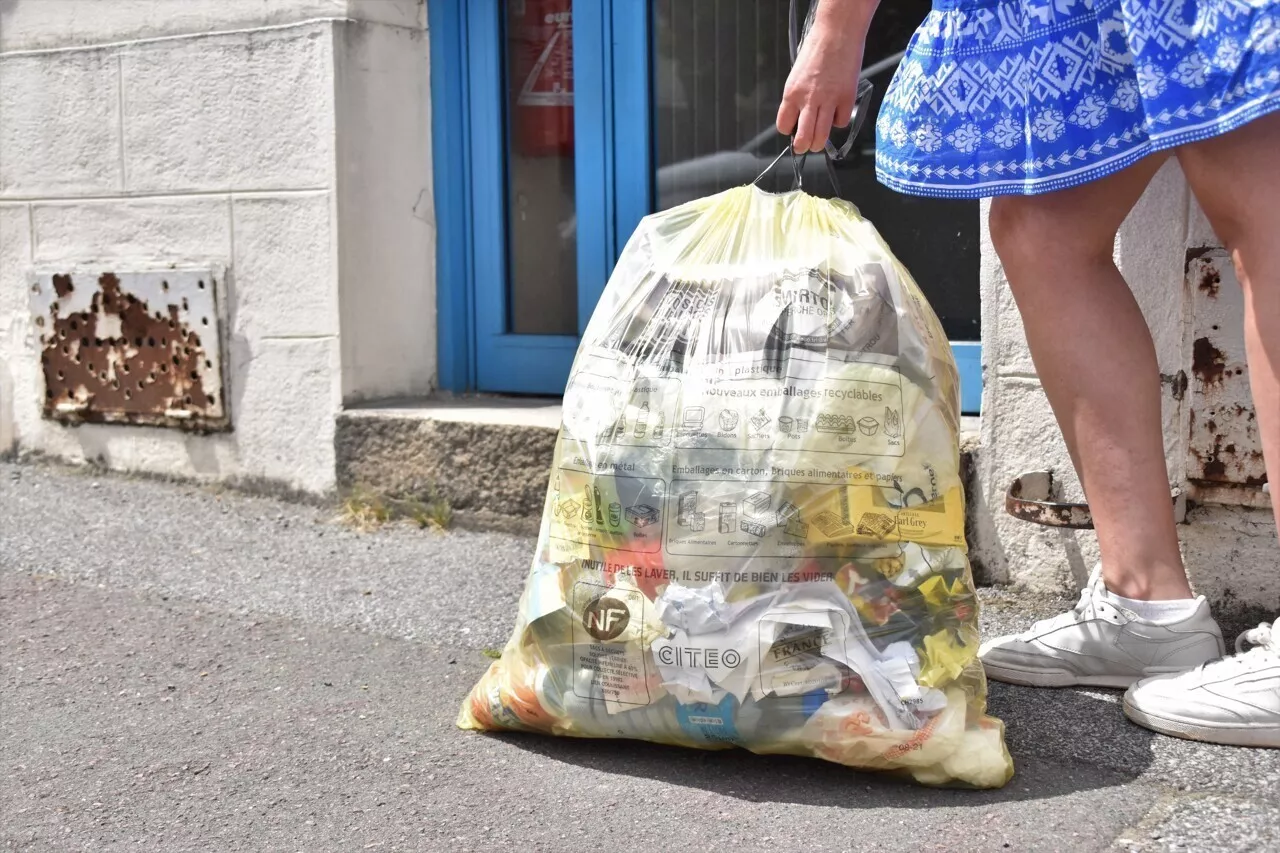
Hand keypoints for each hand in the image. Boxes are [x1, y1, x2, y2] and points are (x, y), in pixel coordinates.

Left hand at [776, 3, 873, 153]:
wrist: (837, 32)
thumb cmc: (817, 48)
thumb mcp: (797, 74)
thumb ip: (797, 95)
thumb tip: (799, 114)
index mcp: (791, 93)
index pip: (784, 125)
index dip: (788, 130)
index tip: (792, 129)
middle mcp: (809, 100)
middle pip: (803, 138)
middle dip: (802, 147)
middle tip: (804, 147)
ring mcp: (829, 100)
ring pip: (822, 136)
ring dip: (819, 143)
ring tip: (819, 142)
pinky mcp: (847, 98)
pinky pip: (841, 122)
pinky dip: (839, 121)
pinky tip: (837, 113)